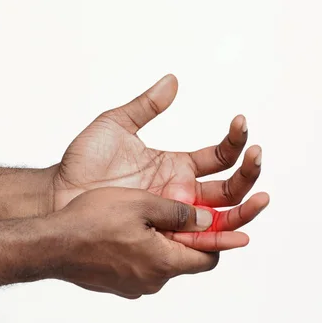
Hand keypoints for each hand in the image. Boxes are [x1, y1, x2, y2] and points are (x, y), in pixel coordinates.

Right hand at [47, 187, 250, 298]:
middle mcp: (152, 280)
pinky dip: (144, 249)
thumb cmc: (91, 221)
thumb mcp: (141, 205)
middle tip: (188, 214)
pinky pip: (141, 266)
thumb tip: (207, 218)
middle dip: (190, 237)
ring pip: (162, 261)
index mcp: (164, 262)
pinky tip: (129, 230)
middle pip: (185, 259)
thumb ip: (179, 212)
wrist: (50, 245)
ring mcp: (132, 285)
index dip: (221, 240)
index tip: (235, 229)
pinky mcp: (117, 283)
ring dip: (164, 241)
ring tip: (152, 217)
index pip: (207, 257)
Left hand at [52, 74, 268, 220]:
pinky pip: (197, 242)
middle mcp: (181, 192)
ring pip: (222, 217)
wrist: (59, 193)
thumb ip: (146, 105)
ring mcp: (174, 215)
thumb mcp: (116, 124)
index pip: (218, 156)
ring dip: (245, 209)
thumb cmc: (84, 161)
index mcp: (177, 165)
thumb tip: (173, 80)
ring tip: (262, 197)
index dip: (235, 141)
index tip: (240, 122)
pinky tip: (238, 235)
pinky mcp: (162, 235)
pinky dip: (220, 240)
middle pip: (229, 188)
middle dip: (249, 173)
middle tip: (256, 155)